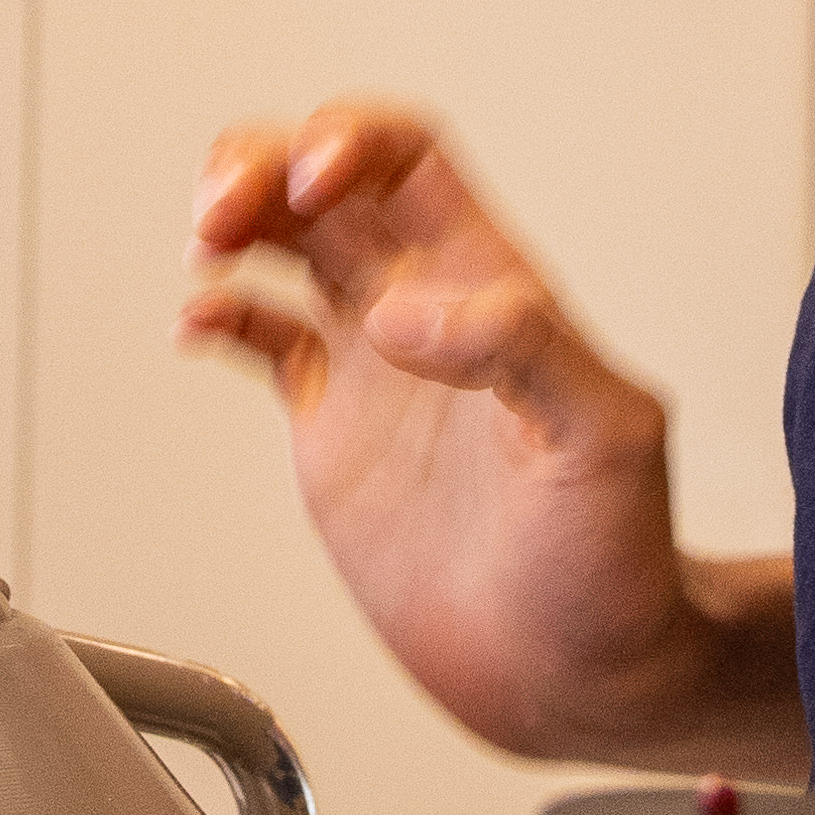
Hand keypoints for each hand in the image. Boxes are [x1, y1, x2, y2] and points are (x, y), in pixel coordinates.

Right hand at [178, 103, 799, 768]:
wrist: (578, 673)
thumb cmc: (619, 562)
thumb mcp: (605, 436)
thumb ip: (525, 349)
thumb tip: (403, 315)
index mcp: (492, 286)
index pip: (409, 159)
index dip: (351, 141)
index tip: (308, 180)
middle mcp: (427, 310)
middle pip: (326, 181)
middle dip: (261, 166)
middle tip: (222, 210)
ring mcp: (375, 368)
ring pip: (286, 244)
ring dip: (233, 220)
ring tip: (205, 245)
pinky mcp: (334, 430)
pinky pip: (262, 337)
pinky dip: (218, 314)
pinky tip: (196, 326)